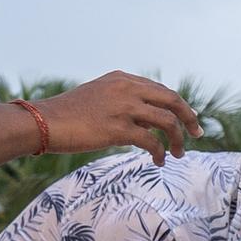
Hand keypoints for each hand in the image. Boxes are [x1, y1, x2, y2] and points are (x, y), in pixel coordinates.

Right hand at [31, 70, 198, 160]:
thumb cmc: (67, 114)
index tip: (189, 118)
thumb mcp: (98, 96)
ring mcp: (124, 107)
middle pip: (173, 100)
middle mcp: (126, 89)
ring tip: (179, 153)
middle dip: (189, 118)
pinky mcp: (118, 128)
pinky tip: (159, 161)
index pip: (161, 90)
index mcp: (122, 79)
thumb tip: (146, 119)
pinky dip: (160, 153)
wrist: (43, 122)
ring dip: (178, 140)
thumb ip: (122, 100)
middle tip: (197, 134)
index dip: (179, 105)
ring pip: (167, 121)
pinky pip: (152, 142)